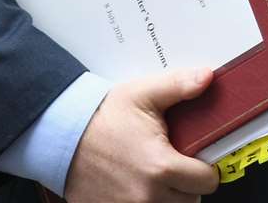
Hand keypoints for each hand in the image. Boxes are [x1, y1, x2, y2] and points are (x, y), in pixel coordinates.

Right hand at [64, 67, 220, 202]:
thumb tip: (207, 78)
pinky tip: (138, 185)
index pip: (207, 182)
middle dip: (188, 183)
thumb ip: (179, 86)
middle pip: (190, 200)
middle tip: (175, 163)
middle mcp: (147, 196)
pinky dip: (146, 202)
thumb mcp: (143, 94)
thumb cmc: (101, 117)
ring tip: (156, 175)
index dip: (206, 168)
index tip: (197, 158)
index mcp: (161, 167)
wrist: (61, 135)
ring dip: (169, 196)